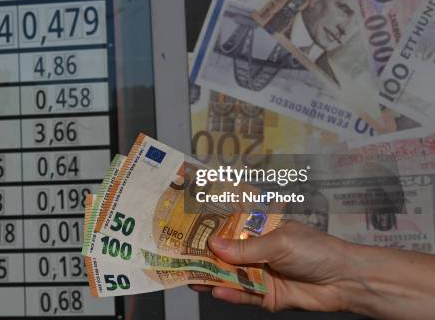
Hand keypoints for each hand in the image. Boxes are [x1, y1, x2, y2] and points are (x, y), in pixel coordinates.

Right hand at [192, 220, 353, 311]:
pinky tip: (215, 291)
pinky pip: (242, 295)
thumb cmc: (315, 250)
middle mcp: (255, 252)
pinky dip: (228, 293)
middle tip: (179, 256)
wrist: (345, 280)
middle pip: (223, 254)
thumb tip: (214, 246)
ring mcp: (259, 274)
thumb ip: (246, 248)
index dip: (207, 228)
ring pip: (229, 275)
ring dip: (210, 276)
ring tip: (191, 276)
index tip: (185, 228)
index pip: (228, 227)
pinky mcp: (265, 296)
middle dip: (203, 255)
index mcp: (258, 230)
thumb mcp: (279, 242)